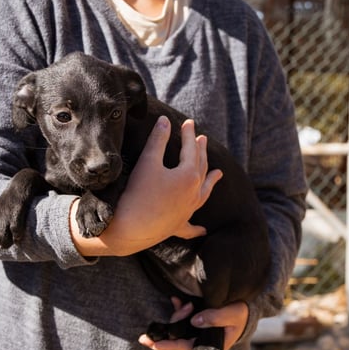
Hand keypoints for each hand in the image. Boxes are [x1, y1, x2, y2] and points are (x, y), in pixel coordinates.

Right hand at [70, 116, 221, 256]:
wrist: (130, 228)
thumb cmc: (138, 193)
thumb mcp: (147, 161)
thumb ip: (158, 140)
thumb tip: (165, 120)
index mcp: (189, 176)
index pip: (191, 149)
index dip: (189, 134)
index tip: (188, 122)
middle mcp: (194, 194)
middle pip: (201, 168)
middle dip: (201, 152)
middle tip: (203, 140)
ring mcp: (187, 211)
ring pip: (203, 193)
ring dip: (211, 181)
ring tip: (218, 173)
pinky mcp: (177, 226)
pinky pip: (190, 227)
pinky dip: (197, 228)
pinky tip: (203, 230)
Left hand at [138, 298, 249, 349]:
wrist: (247, 310)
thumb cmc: (242, 312)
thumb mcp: (234, 312)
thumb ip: (216, 316)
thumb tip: (195, 321)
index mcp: (213, 347)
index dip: (170, 347)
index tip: (156, 344)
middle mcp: (203, 346)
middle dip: (160, 344)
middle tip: (144, 338)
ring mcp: (198, 338)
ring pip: (177, 337)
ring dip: (171, 323)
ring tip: (177, 302)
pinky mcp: (196, 329)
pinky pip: (181, 326)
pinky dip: (177, 314)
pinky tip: (176, 300)